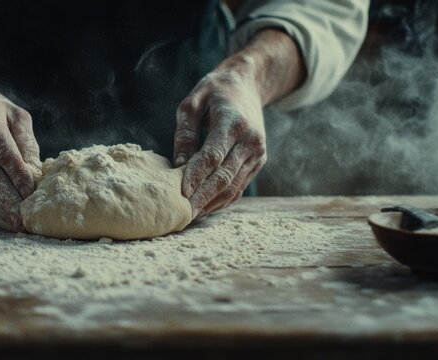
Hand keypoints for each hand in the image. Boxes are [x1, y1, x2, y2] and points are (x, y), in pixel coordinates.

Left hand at [173, 59, 267, 217]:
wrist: (248, 85)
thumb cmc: (214, 92)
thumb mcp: (193, 102)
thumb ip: (185, 132)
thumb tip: (178, 166)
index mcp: (233, 122)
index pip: (214, 156)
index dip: (197, 176)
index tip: (180, 193)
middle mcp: (251, 140)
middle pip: (224, 176)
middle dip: (202, 197)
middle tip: (181, 215)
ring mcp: (258, 153)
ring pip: (233, 187)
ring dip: (211, 204)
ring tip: (189, 216)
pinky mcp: (258, 162)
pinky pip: (239, 186)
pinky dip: (222, 200)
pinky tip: (204, 208)